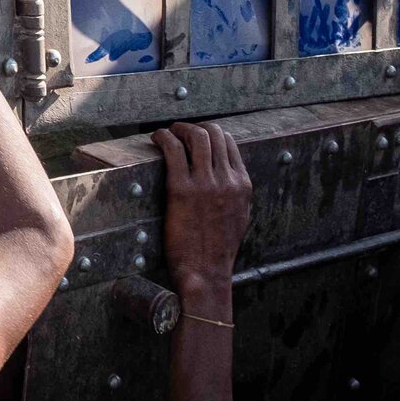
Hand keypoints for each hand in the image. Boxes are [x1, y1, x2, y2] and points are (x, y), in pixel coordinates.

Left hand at [154, 121, 251, 301]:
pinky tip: (156, 139)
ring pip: (196, 136)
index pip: (230, 144)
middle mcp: (228, 181)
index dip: (211, 134)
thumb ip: (235, 194)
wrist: (206, 272)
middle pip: (214, 134)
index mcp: (243, 186)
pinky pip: (174, 150)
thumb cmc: (218, 249)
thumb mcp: (239, 217)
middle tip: (179, 132)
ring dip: (178, 129)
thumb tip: (228, 177)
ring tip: (167, 134)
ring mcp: (206, 184)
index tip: (195, 136)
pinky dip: (163, 138)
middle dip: (194, 127)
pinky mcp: (182, 190)